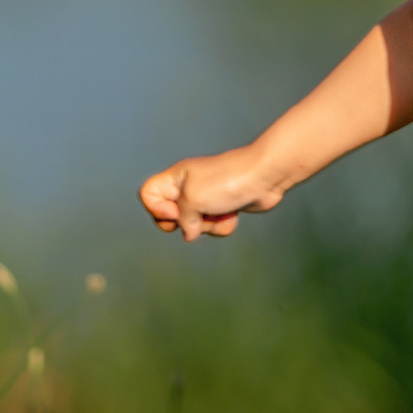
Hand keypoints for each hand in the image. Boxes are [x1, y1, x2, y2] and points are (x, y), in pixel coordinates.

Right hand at [138, 147, 287, 241]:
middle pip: (168, 216)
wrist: (264, 178)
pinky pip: (213, 227)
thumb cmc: (227, 181)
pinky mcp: (222, 208)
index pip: (147, 194)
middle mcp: (187, 187)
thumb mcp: (193, 198)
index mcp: (175, 178)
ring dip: (208, 225)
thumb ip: (181, 219)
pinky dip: (223, 224)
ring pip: (193, 226)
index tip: (176, 209)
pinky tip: (233, 213)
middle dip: (185, 223)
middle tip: (199, 213)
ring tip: (220, 211)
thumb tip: (189, 234)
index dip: (157, 208)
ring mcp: (205, 198)